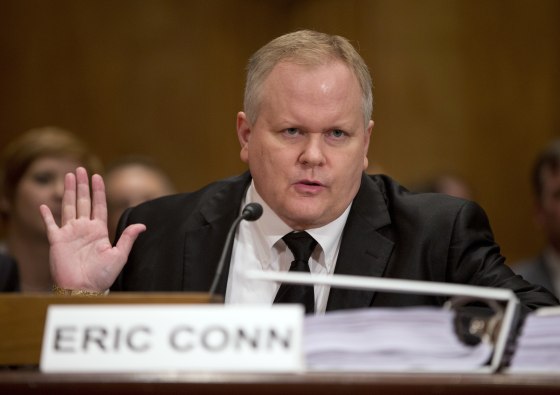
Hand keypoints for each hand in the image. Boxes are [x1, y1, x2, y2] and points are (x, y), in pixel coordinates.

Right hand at [40, 167, 145, 290]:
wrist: (84, 288)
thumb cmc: (102, 275)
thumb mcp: (119, 255)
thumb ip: (128, 238)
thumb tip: (142, 225)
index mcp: (99, 230)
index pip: (99, 205)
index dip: (98, 190)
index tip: (97, 176)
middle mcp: (84, 229)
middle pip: (83, 201)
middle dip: (82, 185)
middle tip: (80, 169)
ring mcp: (70, 233)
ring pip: (68, 207)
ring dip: (68, 191)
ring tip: (68, 176)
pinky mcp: (57, 241)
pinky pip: (50, 225)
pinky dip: (46, 215)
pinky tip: (44, 205)